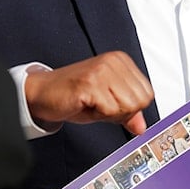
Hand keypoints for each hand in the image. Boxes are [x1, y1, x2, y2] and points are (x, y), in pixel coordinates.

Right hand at [24, 51, 153, 134]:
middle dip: (120, 112)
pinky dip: (98, 115)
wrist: (42, 92)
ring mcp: (102, 70)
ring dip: (108, 113)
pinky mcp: (90, 82)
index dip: (129, 108)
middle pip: (139, 101)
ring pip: (126, 106)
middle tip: (100, 105)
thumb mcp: (106, 103)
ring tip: (92, 103)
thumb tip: (142, 127)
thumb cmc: (72, 94)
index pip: (147, 94)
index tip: (110, 103)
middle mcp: (113, 61)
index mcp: (121, 61)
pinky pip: (109, 110)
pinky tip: (85, 104)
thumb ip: (127, 112)